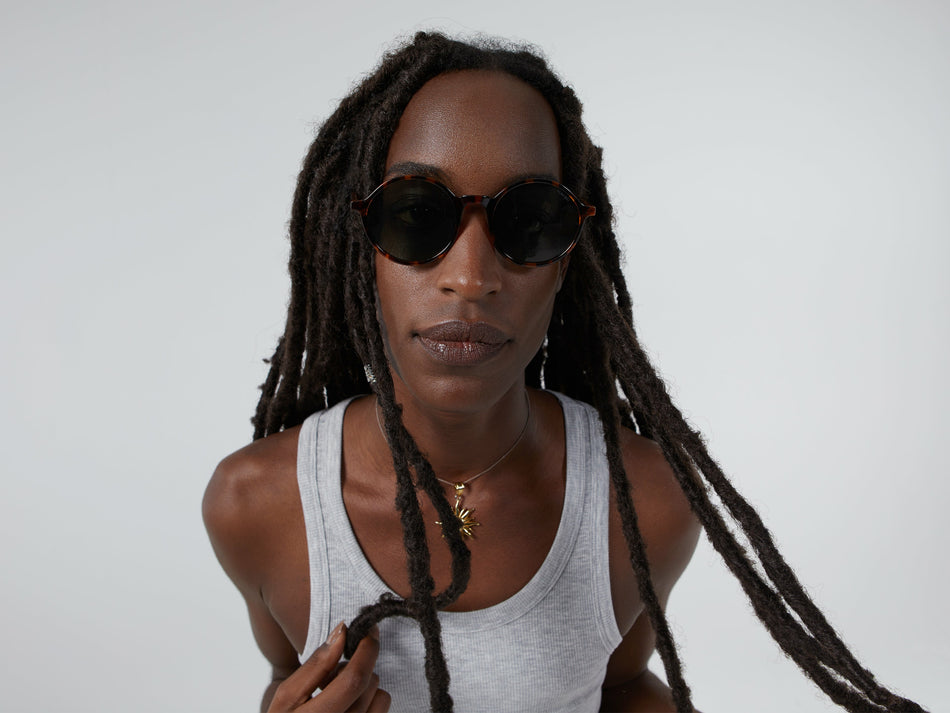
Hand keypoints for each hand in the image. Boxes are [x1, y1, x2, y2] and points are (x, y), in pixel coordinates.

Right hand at [267, 623, 389, 712]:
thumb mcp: (287, 696)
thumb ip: (316, 665)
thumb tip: (342, 631)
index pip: (354, 679)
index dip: (366, 649)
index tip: (369, 630)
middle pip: (370, 684)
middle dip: (358, 668)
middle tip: (334, 676)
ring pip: (381, 696)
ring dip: (366, 687)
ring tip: (340, 696)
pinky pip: (382, 709)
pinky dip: (371, 702)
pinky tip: (350, 706)